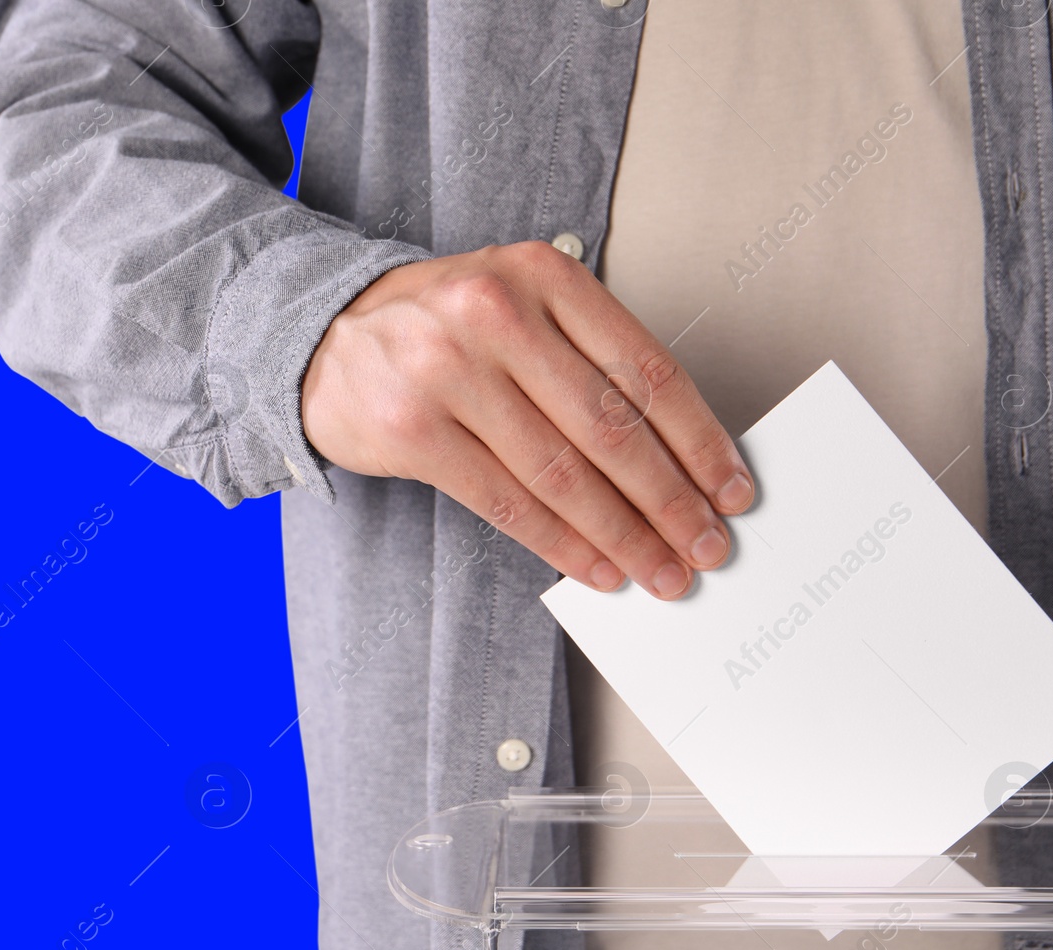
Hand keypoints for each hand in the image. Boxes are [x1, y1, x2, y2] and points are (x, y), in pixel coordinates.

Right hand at [300, 240, 754, 598]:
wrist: (321, 334)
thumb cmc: (438, 327)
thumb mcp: (519, 305)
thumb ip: (587, 358)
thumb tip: (673, 457)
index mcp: (545, 275)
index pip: (646, 368)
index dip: (699, 439)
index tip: (731, 488)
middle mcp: (498, 313)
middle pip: (611, 428)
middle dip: (671, 501)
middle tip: (705, 546)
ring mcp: (449, 370)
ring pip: (564, 473)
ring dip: (623, 535)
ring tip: (659, 571)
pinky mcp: (413, 429)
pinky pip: (507, 502)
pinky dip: (561, 544)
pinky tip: (595, 567)